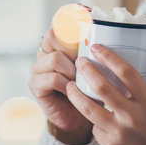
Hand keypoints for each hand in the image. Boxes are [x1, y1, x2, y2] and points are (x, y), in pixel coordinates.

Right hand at [28, 28, 92, 144]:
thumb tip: (110, 33)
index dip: (70, 26)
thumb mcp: (94, 68)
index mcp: (57, 46)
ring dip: (72, 69)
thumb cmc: (88, 91)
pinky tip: (72, 90)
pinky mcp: (35, 85)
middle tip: (85, 60)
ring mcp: (38, 69)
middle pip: (52, 37)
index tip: (85, 25)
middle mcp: (44, 54)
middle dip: (71, 47)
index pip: (58, 27)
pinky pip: (52, 78)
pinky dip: (66, 84)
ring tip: (80, 80)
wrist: (79, 119)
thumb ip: (94, 52)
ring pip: (55, 58)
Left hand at [66, 44, 145, 144]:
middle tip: (79, 61)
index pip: (126, 72)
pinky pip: (95, 127)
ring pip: (88, 107)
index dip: (108, 56)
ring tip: (70, 85)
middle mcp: (133, 115)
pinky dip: (94, 120)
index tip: (96, 47)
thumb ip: (137, 89)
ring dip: (75, 93)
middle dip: (86, 69)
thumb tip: (116, 65)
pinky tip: (94, 117)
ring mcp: (120, 131)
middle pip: (102, 86)